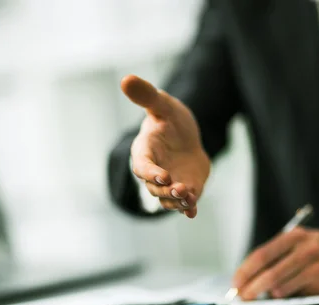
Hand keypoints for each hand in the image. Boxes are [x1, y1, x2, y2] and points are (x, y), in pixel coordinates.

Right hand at [121, 75, 209, 217]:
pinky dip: (187, 208)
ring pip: (168, 199)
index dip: (151, 173)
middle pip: (155, 188)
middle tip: (180, 189)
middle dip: (167, 190)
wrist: (186, 136)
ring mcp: (169, 184)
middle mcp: (153, 172)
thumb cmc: (169, 119)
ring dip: (177, 201)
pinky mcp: (184, 190)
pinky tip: (192, 212)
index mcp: (144, 152)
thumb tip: (126, 79)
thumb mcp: (162, 105)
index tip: (163, 176)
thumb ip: (146, 96)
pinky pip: (183, 203)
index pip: (142, 166)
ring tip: (189, 199)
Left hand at [232, 228, 318, 299]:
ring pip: (281, 287)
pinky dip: (286, 296)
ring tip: (266, 294)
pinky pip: (296, 295)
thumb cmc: (317, 249)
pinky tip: (285, 293)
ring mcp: (315, 267)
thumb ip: (276, 255)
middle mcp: (304, 250)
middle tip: (243, 297)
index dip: (245, 271)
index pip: (262, 255)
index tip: (235, 283)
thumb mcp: (297, 242)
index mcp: (293, 236)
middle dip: (252, 288)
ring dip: (269, 294)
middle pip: (270, 273)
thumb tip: (249, 277)